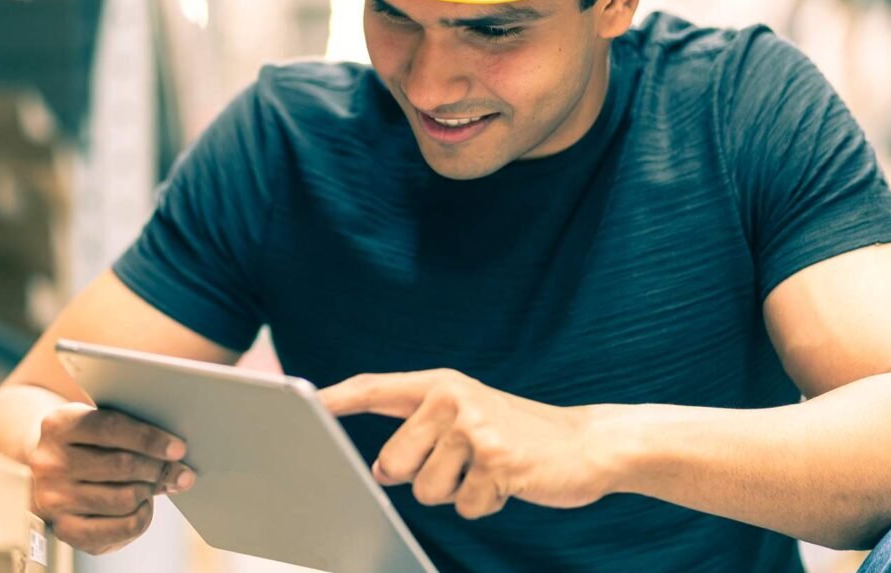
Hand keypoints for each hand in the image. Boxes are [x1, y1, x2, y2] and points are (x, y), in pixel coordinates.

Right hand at [26, 402, 195, 554]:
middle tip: (181, 471)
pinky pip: (120, 528)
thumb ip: (132, 430)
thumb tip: (177, 454)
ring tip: (155, 484)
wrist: (50, 471)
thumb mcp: (100, 424)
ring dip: (150, 491)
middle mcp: (50, 462)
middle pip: (121, 465)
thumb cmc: (89, 443)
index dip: (149, 439)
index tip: (178, 448)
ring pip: (124, 498)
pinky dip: (142, 517)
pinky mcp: (65, 529)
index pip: (110, 428)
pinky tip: (143, 505)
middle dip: (158, 469)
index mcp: (59, 425)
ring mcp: (54, 498)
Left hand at [319, 369, 620, 519]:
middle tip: (463, 462)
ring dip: (457, 493)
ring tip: (489, 469)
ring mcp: (475, 428)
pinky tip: (509, 482)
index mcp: (440, 385)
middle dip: (421, 477)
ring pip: (427, 491)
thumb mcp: (467, 419)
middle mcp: (452, 398)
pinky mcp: (497, 460)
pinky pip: (464, 506)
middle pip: (393, 463)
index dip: (337, 398)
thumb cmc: (517, 436)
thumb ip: (420, 434)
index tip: (303, 402)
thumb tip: (380, 470)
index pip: (375, 388)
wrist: (587, 445)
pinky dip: (485, 505)